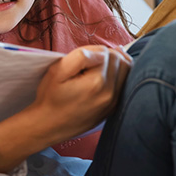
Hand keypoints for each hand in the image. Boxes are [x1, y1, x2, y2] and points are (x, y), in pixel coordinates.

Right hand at [0, 45, 131, 172]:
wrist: (49, 125)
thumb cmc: (50, 97)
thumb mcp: (57, 71)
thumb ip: (80, 56)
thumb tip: (101, 52)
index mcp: (96, 83)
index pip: (105, 52)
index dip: (91, 51)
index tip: (78, 60)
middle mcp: (110, 94)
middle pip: (119, 59)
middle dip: (105, 55)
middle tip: (87, 62)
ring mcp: (113, 102)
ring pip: (126, 70)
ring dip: (115, 63)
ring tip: (98, 65)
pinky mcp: (113, 108)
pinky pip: (124, 84)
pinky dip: (118, 75)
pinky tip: (105, 74)